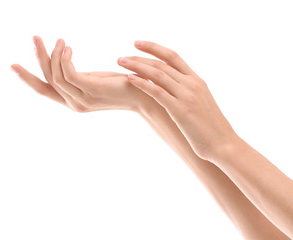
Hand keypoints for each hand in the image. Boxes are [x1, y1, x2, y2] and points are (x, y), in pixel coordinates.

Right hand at [11, 36, 146, 112]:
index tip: (13, 65)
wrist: (144, 94)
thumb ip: (79, 77)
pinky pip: (69, 72)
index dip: (28, 78)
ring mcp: (83, 99)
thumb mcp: (94, 80)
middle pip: (46, 80)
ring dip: (54, 54)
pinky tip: (69, 47)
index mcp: (73, 101)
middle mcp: (75, 104)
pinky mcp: (92, 90)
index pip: (45, 90)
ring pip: (56, 75)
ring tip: (61, 40)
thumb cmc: (121, 85)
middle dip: (38, 58)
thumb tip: (64, 60)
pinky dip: (64, 58)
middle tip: (35, 37)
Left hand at [118, 41, 238, 160]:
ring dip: (137, 66)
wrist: (224, 144)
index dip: (155, 48)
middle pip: (162, 63)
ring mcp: (186, 95)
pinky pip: (157, 91)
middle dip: (140, 57)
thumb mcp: (202, 104)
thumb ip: (189, 94)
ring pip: (158, 74)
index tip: (139, 44)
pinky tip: (130, 79)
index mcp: (197, 81)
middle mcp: (192, 84)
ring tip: (120, 62)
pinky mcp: (180, 109)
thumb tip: (175, 92)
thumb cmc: (212, 128)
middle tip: (122, 57)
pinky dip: (142, 83)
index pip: (173, 57)